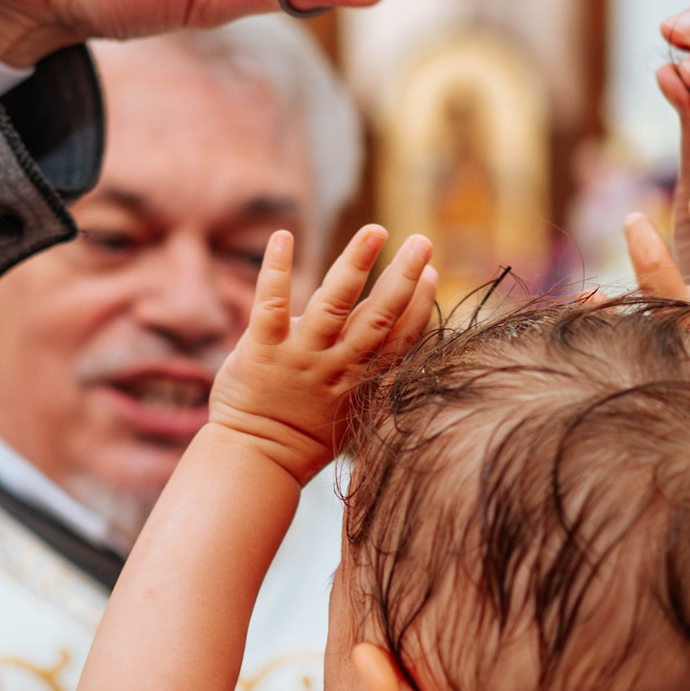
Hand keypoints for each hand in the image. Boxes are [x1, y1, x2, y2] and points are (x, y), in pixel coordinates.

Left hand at [209, 226, 437, 483]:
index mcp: (361, 380)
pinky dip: (277, 269)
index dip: (419, 305)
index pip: (400, 338)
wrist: (256, 459)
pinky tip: (283, 236)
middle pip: (377, 317)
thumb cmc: (304, 436)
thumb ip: (368, 372)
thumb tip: (392, 338)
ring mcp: (300, 356)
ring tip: (375, 232)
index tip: (433, 271)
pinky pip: (270, 305)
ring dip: (356, 264)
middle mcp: (336, 365)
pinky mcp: (262, 350)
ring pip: (333, 305)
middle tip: (423, 240)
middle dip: (403, 277)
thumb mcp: (351, 409)